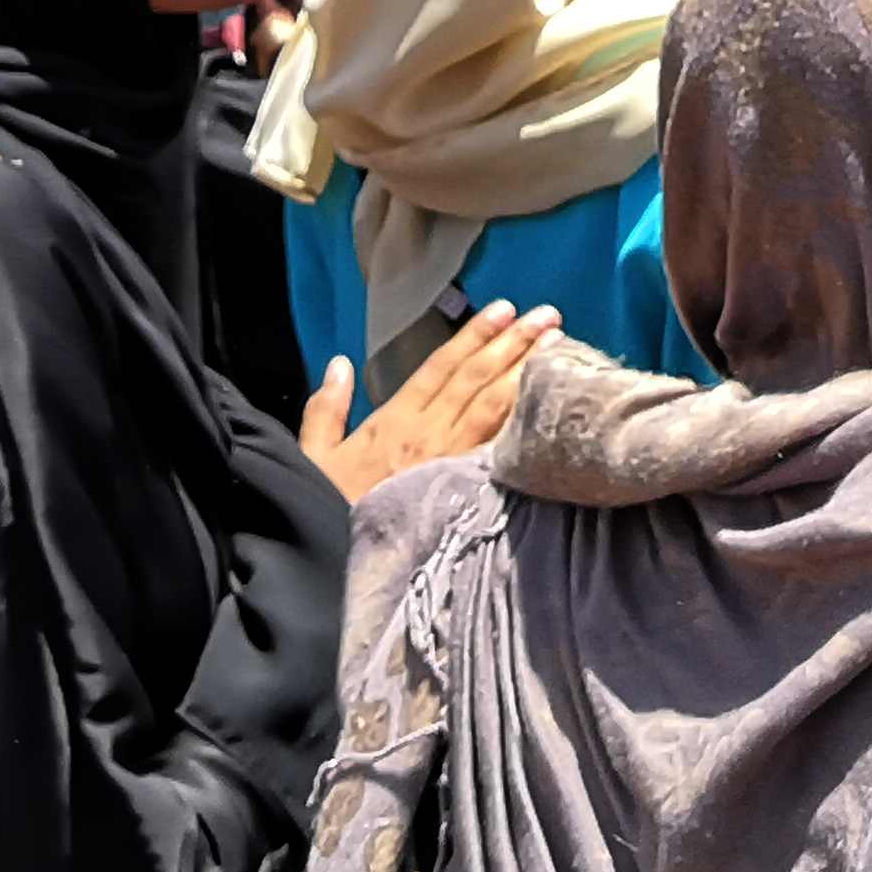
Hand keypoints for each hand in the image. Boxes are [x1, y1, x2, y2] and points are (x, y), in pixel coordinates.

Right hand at [298, 301, 560, 496]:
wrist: (337, 562)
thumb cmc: (327, 508)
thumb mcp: (313, 456)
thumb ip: (326, 408)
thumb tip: (339, 364)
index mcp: (393, 421)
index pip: (441, 367)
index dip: (473, 336)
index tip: (503, 309)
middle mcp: (427, 434)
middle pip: (476, 379)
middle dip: (513, 343)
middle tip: (548, 315)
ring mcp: (450, 462)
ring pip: (495, 406)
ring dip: (526, 372)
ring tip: (558, 344)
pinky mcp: (466, 490)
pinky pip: (501, 449)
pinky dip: (525, 422)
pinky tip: (549, 404)